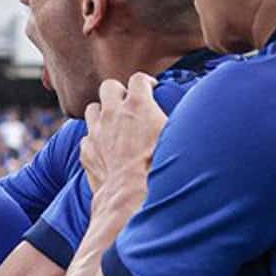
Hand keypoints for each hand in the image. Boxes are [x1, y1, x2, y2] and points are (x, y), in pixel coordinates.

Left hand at [79, 73, 167, 199]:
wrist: (132, 196)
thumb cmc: (160, 168)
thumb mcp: (175, 138)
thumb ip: (175, 121)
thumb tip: (188, 118)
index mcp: (138, 105)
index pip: (138, 79)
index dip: (145, 83)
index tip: (151, 89)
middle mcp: (113, 113)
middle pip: (108, 87)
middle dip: (117, 92)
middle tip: (127, 104)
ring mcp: (96, 131)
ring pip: (92, 109)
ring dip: (102, 114)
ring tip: (112, 125)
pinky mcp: (87, 151)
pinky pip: (86, 138)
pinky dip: (94, 140)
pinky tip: (104, 149)